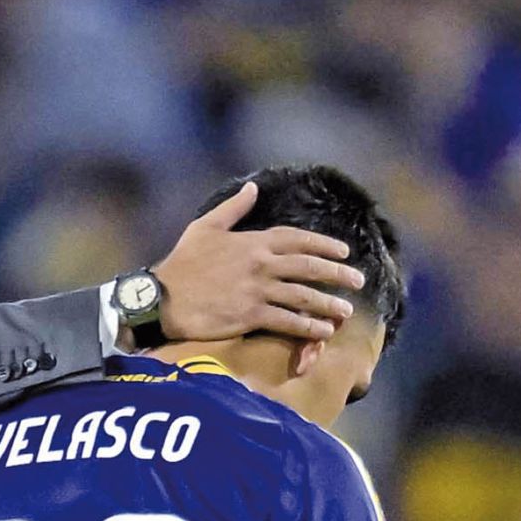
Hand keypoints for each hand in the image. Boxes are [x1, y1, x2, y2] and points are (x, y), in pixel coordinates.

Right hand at [153, 182, 365, 341]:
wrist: (162, 298)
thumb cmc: (181, 263)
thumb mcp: (204, 227)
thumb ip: (233, 208)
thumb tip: (252, 188)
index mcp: (252, 241)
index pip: (297, 239)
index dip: (323, 244)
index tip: (343, 252)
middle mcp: (261, 264)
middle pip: (309, 267)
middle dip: (337, 273)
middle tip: (357, 281)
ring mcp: (257, 290)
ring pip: (304, 296)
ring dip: (328, 303)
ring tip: (345, 311)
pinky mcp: (250, 315)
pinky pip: (288, 321)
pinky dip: (308, 327)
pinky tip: (322, 331)